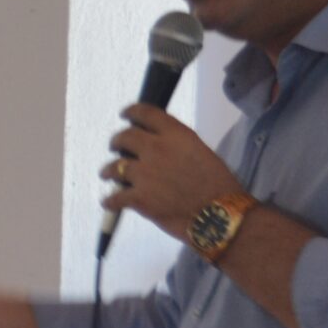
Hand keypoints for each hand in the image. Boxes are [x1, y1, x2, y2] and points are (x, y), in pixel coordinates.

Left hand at [100, 106, 242, 240]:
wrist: (220, 215)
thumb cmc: (217, 185)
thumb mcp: (200, 151)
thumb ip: (176, 145)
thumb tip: (156, 146)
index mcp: (176, 135)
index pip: (146, 113)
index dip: (131, 112)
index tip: (125, 114)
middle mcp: (157, 149)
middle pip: (125, 137)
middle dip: (117, 142)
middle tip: (115, 147)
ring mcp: (145, 174)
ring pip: (113, 167)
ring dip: (108, 171)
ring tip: (107, 174)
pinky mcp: (138, 198)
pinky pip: (113, 197)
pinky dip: (109, 201)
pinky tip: (109, 203)